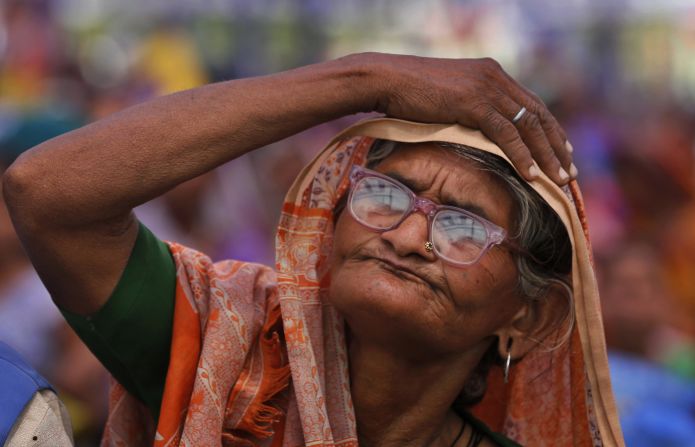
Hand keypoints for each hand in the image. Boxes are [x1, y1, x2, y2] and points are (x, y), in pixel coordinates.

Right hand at [364, 53, 574, 184]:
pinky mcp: (474, 101)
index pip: (531, 105)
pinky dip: (522, 155)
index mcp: (491, 74)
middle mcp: (495, 77)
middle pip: (538, 115)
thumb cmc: (407, 94)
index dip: (550, 130)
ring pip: (528, 126)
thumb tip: (475, 134)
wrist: (386, 79)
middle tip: (570, 172)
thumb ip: (467, 110)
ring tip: (560, 179)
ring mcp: (486, 87)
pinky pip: (507, 133)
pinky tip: (533, 175)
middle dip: (557, 146)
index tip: (563, 152)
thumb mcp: (447, 99)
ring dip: (548, 155)